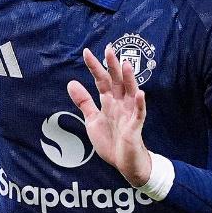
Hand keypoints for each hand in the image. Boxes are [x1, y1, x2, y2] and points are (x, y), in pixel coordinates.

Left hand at [67, 45, 150, 186]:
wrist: (124, 163)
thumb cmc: (111, 140)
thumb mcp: (92, 120)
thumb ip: (84, 102)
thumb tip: (71, 83)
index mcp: (109, 101)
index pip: (101, 80)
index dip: (95, 67)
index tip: (86, 52)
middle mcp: (120, 103)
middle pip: (116, 81)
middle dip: (113, 66)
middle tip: (109, 49)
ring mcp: (129, 113)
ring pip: (130, 92)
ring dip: (129, 79)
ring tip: (126, 65)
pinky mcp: (135, 127)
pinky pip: (140, 113)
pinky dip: (140, 104)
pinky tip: (140, 94)